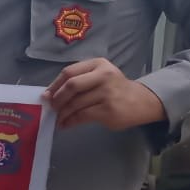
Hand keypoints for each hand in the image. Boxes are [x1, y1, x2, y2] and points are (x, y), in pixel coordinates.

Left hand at [44, 58, 166, 130]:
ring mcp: (107, 93)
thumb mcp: (100, 76)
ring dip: (63, 113)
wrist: (142, 101)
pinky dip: (70, 121)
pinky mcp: (108, 110)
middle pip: (71, 85)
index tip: (46, 96)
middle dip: (57, 99)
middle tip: (52, 108)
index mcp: (98, 64)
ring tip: (58, 119)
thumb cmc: (116, 89)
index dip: (54, 85)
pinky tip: (66, 124)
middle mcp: (103, 75)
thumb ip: (80, 80)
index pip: (69, 72)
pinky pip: (82, 116)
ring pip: (75, 103)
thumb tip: (51, 95)